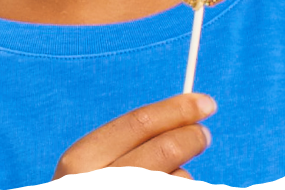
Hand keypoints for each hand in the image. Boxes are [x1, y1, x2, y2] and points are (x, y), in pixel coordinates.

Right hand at [52, 93, 215, 179]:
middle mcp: (94, 180)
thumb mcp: (94, 171)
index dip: (176, 109)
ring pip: (179, 179)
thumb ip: (131, 149)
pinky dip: (182, 187)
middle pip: (164, 150)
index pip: (138, 123)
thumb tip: (188, 120)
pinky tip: (173, 186)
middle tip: (204, 134)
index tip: (205, 103)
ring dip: (182, 178)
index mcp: (79, 162)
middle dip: (191, 137)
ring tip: (171, 180)